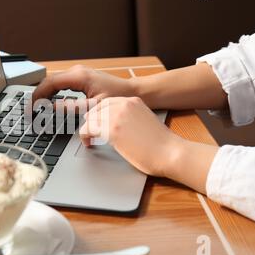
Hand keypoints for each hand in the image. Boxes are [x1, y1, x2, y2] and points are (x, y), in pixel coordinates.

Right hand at [32, 65, 135, 109]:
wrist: (132, 92)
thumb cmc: (117, 98)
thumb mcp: (93, 107)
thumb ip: (70, 108)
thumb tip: (50, 108)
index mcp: (78, 76)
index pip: (49, 83)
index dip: (37, 96)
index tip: (31, 108)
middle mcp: (77, 71)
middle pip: (49, 81)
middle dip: (38, 96)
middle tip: (30, 111)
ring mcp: (78, 73)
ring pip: (54, 82)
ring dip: (44, 94)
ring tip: (37, 108)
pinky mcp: (81, 78)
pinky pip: (61, 83)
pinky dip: (52, 93)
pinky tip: (50, 103)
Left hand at [80, 96, 217, 193]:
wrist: (170, 153)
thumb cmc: (161, 144)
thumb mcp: (145, 121)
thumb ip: (131, 118)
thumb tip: (115, 125)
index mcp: (133, 101)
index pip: (106, 102)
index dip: (98, 113)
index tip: (93, 122)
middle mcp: (124, 105)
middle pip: (95, 109)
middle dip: (90, 121)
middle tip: (89, 132)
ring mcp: (117, 116)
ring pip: (90, 119)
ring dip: (87, 129)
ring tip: (89, 139)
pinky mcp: (112, 130)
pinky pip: (88, 129)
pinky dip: (84, 136)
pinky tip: (88, 143)